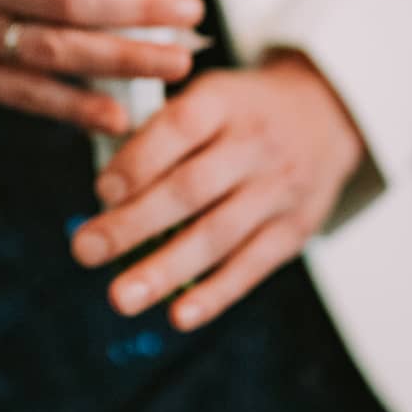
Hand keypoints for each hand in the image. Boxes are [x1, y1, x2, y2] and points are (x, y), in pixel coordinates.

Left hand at [71, 55, 363, 328]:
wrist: (326, 114)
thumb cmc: (241, 111)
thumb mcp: (208, 94)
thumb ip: (159, 130)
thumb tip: (103, 186)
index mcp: (224, 101)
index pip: (178, 128)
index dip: (138, 161)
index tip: (101, 192)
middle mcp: (254, 144)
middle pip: (191, 189)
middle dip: (134, 224)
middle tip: (85, 250)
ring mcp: (278, 189)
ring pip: (218, 235)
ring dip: (165, 271)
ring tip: (120, 298)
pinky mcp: (294, 229)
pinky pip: (252, 266)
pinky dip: (215, 294)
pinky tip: (178, 316)